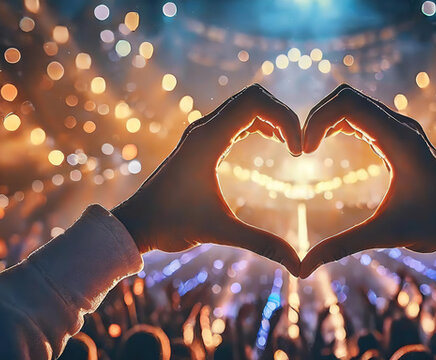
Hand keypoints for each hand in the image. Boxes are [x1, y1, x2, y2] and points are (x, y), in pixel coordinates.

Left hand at [112, 84, 301, 273]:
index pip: (256, 103)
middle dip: (283, 115)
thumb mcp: (220, 232)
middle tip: (299, 147)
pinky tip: (275, 143)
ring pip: (246, 105)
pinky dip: (260, 124)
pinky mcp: (203, 142)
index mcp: (207, 139)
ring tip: (292, 146)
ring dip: (273, 118)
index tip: (298, 152)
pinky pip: (238, 118)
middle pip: (254, 97)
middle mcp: (204, 128)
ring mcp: (203, 133)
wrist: (136, 224)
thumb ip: (262, 244)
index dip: (285, 119)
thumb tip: (299, 267)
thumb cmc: (171, 225)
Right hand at [298, 84, 435, 277]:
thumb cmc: (435, 226)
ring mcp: (401, 129)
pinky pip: (362, 118)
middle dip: (317, 116)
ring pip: (354, 104)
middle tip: (300, 149)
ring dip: (326, 119)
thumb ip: (342, 247)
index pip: (348, 104)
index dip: (317, 120)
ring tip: (307, 147)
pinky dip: (339, 125)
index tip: (304, 152)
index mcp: (400, 140)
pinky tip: (324, 145)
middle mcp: (401, 126)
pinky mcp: (399, 138)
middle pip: (347, 97)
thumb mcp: (385, 235)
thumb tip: (303, 269)